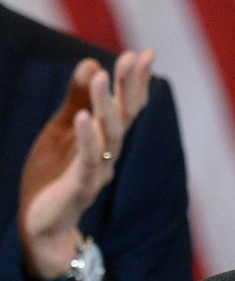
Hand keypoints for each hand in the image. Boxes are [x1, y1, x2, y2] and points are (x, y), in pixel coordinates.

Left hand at [19, 50, 154, 278]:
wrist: (42, 227)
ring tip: (102, 76)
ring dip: (107, 106)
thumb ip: (75, 100)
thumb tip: (92, 63)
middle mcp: (108, 153)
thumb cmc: (53, 176)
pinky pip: (87, 162)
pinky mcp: (78, 188)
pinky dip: (88, 139)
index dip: (135, 81)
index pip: (127, 106)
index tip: (145, 53)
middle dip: (129, 87)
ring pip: (110, 136)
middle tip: (132, 58)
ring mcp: (96, 171)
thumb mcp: (60, 131)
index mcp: (105, 138)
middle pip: (126, 116)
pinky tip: (84, 117)